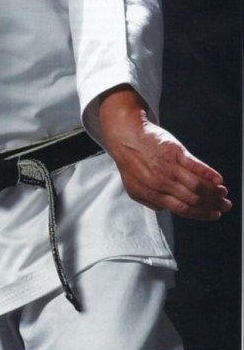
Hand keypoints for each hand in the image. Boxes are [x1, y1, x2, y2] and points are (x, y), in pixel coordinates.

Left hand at [98, 86, 231, 220]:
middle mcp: (162, 182)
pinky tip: (219, 178)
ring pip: (196, 184)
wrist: (125, 135)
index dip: (201, 213)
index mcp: (153, 193)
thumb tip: (164, 210)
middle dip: (212, 204)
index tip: (214, 214)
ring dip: (213, 191)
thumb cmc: (130, 161)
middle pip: (193, 198)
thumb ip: (148, 201)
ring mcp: (168, 166)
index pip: (183, 209)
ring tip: (223, 193)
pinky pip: (194, 165)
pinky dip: (208, 173)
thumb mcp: (133, 187)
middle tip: (225, 205)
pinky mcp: (174, 151)